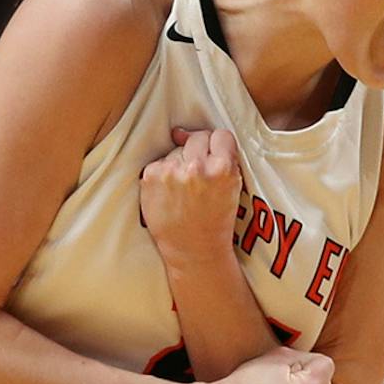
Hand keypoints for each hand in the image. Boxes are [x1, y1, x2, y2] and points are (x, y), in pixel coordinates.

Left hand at [140, 127, 243, 258]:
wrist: (194, 251)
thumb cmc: (215, 221)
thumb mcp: (232, 188)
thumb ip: (220, 158)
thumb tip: (180, 133)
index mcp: (223, 168)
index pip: (221, 135)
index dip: (218, 147)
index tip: (215, 159)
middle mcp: (196, 167)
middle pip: (197, 138)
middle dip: (199, 153)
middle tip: (199, 178)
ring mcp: (171, 172)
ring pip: (176, 151)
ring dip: (179, 165)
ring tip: (184, 191)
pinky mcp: (151, 177)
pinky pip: (159, 163)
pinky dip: (163, 175)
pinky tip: (170, 195)